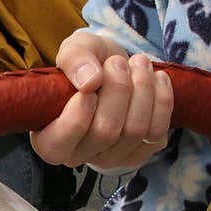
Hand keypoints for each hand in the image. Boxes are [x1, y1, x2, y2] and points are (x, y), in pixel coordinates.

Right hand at [29, 32, 173, 169]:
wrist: (115, 70)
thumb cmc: (87, 64)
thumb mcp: (73, 50)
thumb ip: (74, 59)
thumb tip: (89, 80)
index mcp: (48, 140)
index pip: (59, 143)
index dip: (79, 111)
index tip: (91, 82)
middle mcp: (77, 157)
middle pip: (105, 131)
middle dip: (118, 89)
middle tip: (117, 62)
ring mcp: (109, 159)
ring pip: (134, 130)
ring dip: (142, 89)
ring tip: (138, 63)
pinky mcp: (139, 154)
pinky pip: (156, 132)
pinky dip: (162, 99)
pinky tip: (156, 78)